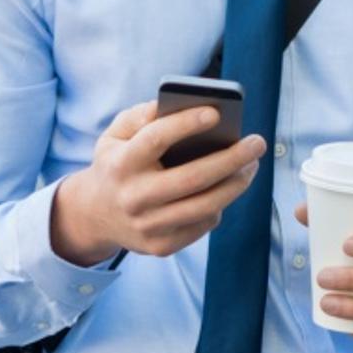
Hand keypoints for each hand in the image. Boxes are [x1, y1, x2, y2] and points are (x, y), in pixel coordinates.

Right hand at [50, 102, 265, 263]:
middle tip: (257, 142)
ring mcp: (148, 226)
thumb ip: (140, 116)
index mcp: (120, 164)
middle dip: (232, 158)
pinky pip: (203, 224)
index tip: (216, 112)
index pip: (155, 139)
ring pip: (205, 206)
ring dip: (236, 184)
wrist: (95, 216)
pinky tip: (228, 187)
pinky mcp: (161, 246)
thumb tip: (177, 106)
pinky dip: (220, 204)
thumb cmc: (116, 164)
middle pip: (193, 178)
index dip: (186, 124)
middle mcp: (133, 197)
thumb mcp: (115, 135)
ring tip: (252, 165)